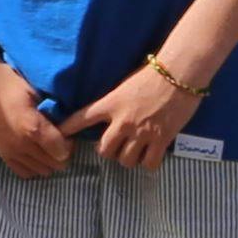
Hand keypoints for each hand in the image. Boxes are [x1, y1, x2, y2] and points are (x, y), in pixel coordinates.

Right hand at [0, 54, 73, 183]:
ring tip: (46, 145)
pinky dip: (33, 165)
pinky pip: (24, 172)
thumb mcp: (38, 94)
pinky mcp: (2, 154)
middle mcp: (22, 144)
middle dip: (61, 153)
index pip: (63, 151)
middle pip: (55, 164)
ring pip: (42, 171)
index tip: (68, 134)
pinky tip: (34, 152)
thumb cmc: (11, 84)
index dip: (70, 143)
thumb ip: (55, 112)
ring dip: (48, 160)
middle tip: (59, 139)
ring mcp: (11, 152)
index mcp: (33, 128)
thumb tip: (71, 124)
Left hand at [59, 54, 189, 174]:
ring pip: (125, 160)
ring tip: (134, 151)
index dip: (68, 128)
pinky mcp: (161, 140)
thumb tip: (109, 114)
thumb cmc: (153, 74)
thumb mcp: (125, 86)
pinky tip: (150, 155)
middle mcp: (122, 121)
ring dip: (128, 158)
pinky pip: (149, 163)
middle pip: (104, 150)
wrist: (179, 74)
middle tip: (115, 146)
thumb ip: (115, 102)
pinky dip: (148, 162)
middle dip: (108, 151)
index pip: (82, 119)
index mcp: (111, 104)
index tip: (59, 135)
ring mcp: (141, 133)